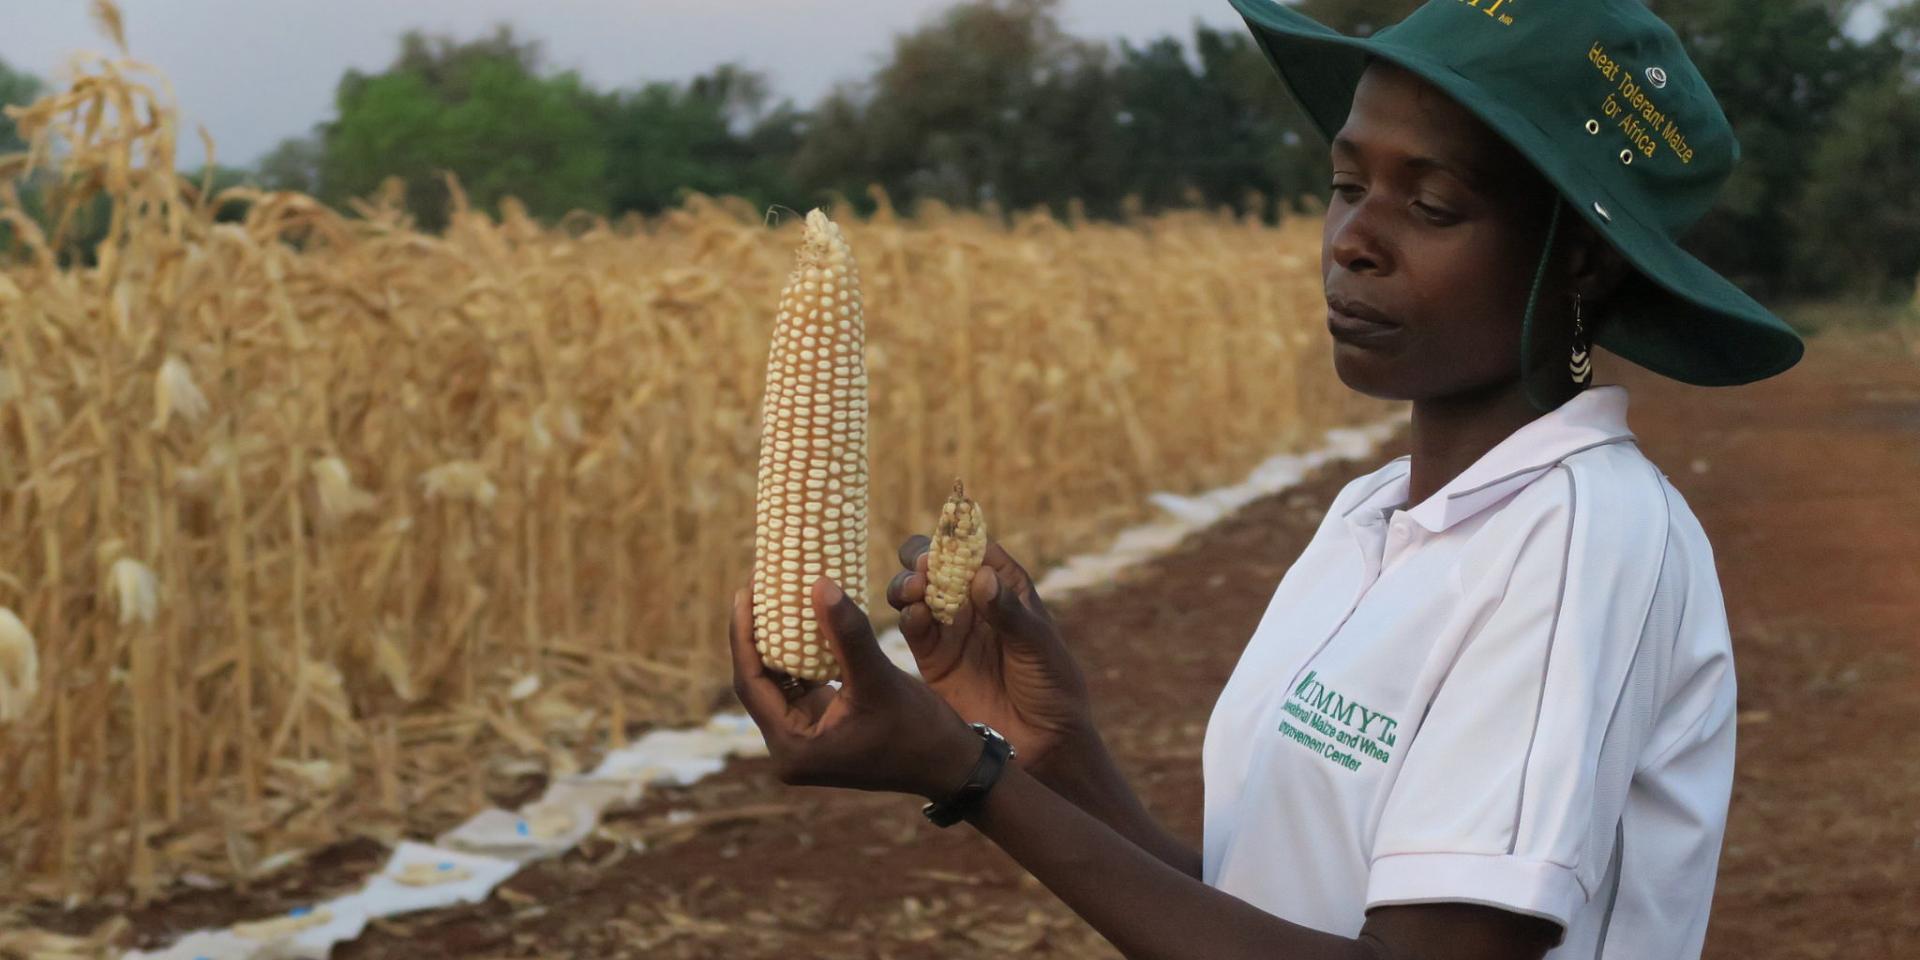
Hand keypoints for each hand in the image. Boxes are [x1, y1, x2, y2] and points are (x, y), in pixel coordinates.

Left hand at [729, 578, 983, 800]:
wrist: (953, 765)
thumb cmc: (919, 730)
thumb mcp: (879, 678)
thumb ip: (848, 633)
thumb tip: (818, 583)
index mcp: (793, 747)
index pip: (751, 683)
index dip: (743, 635)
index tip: (746, 590)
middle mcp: (791, 749)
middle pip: (759, 681)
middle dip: (758, 634)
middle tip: (759, 586)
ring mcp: (806, 741)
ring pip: (779, 682)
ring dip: (779, 642)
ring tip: (778, 597)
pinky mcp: (823, 730)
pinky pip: (801, 686)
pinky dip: (802, 655)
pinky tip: (807, 621)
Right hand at [885, 537, 1095, 776]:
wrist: (1042, 745)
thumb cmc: (1054, 688)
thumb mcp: (1039, 647)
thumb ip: (1010, 614)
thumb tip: (981, 577)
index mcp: (1007, 588)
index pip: (978, 549)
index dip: (959, 537)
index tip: (947, 537)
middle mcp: (974, 603)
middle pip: (937, 565)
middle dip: (923, 557)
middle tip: (922, 566)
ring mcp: (951, 629)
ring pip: (917, 592)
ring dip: (909, 584)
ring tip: (914, 589)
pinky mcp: (932, 659)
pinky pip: (913, 629)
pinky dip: (908, 617)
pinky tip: (916, 617)